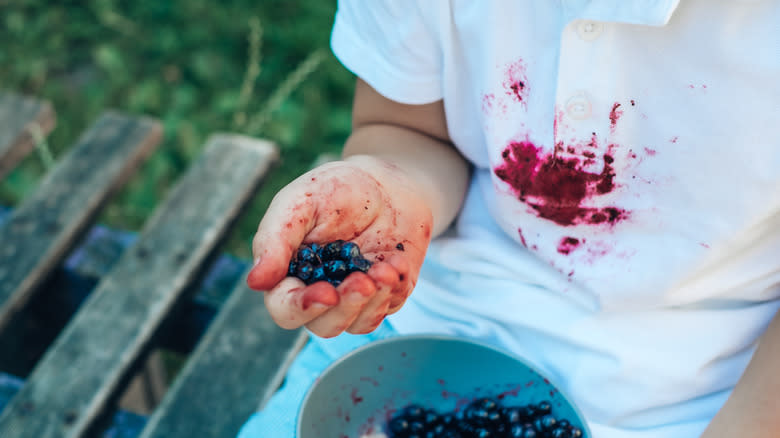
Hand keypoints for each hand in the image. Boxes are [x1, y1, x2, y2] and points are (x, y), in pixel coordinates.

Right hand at [246, 156, 432, 337]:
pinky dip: (393, 289)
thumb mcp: (299, 202)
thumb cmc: (335, 188)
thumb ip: (274, 239)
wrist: (386, 183)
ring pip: (357, 324)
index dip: (302, 308)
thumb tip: (255, 282)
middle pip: (323, 325)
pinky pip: (387, 308)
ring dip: (373, 300)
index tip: (327, 294)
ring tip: (385, 267)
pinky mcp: (383, 295)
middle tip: (364, 280)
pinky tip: (396, 261)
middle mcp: (318, 292)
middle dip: (346, 307)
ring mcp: (353, 297)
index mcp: (289, 273)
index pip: (285, 308)